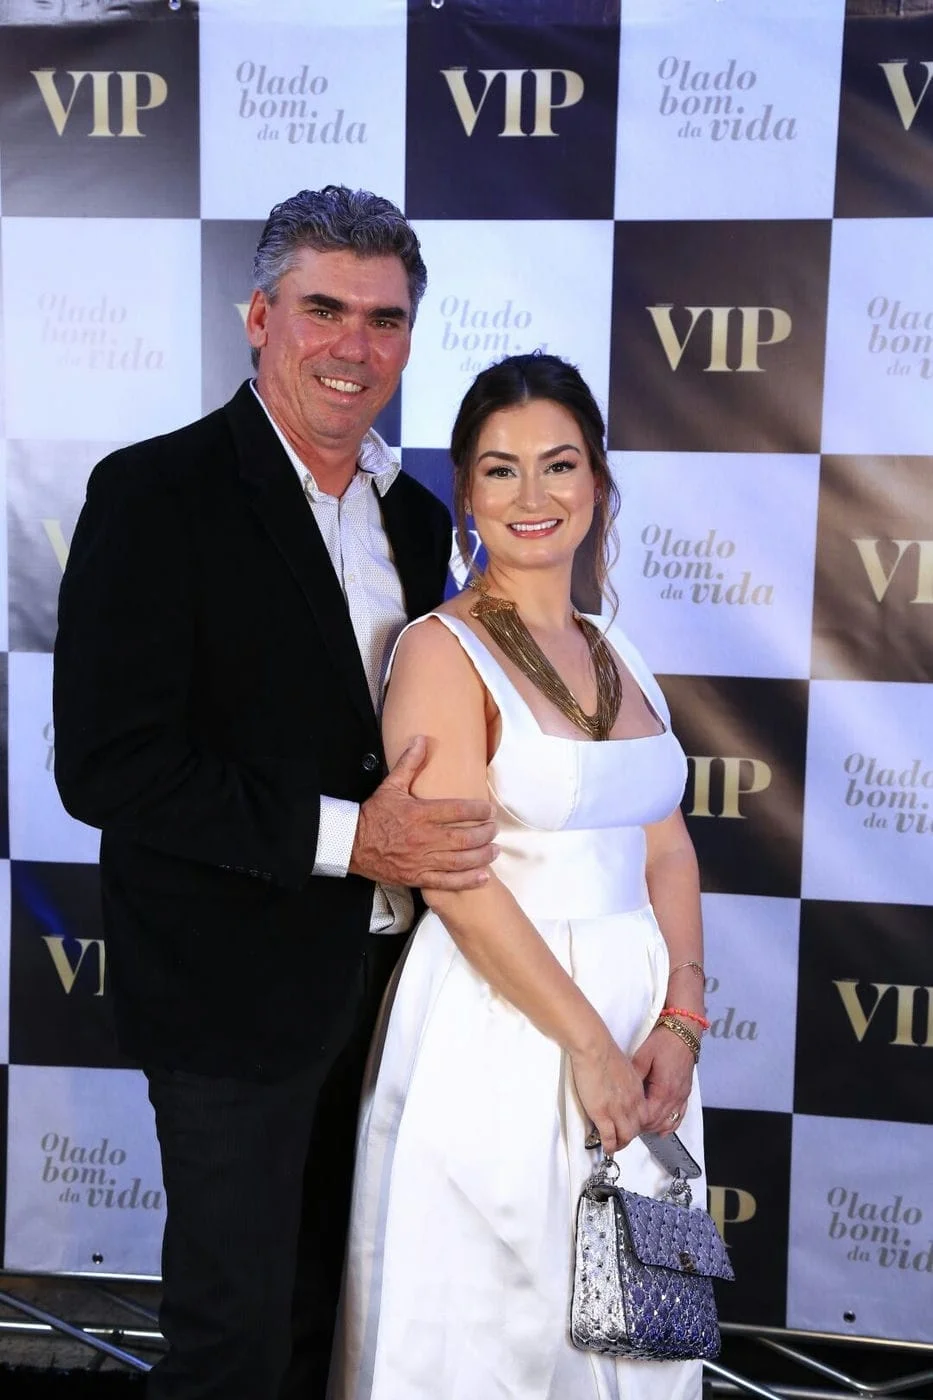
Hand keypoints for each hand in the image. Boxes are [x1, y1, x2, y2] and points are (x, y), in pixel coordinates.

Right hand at [349, 736, 497, 889]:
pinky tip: (483, 876)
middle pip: (464, 837)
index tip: (490, 810)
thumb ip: (410, 763)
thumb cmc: (373, 815)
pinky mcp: (417, 877)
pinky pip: (447, 882)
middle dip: (485, 834)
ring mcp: (421, 860)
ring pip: (459, 860)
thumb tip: (422, 739)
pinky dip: (467, 880)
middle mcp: (424, 838)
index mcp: (420, 813)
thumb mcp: (391, 785)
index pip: (457, 810)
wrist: (351, 844)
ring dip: (481, 856)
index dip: (478, 810)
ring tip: (495, 850)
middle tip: (495, 829)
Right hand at [570, 1034, 646, 1155]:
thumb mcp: (624, 1068)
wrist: (594, 1048)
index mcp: (637, 1091)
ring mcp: (618, 1110)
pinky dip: (609, 1145)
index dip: (638, 1124)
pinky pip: (609, 1137)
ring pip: (626, 1136)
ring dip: (621, 1144)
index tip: (631, 1126)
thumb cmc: (604, 1052)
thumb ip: (625, 1082)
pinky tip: (606, 1148)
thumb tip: (620, 1088)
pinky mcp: (602, 1113)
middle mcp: (632, 1103)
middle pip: (637, 1128)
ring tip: (614, 1147)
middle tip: (622, 1139)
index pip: (644, 1115)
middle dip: (630, 1137)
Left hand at [631, 1025, 694, 1134]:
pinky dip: (671, 1125)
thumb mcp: (642, 1056)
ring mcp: (682, 1096)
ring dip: (655, 1126)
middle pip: (658, 1122)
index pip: (648, 1116)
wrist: (684, 1032)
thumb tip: (624, 1089)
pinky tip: (664, 1131)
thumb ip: (634, 1076)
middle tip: (628, 1124)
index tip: (624, 1120)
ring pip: (669, 1121)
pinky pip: (679, 1115)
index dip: (635, 1121)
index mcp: (663, 1090)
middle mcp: (675, 1096)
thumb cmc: (665, 1041)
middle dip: (643, 1126)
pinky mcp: (685, 1092)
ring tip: (641, 1127)